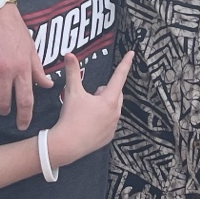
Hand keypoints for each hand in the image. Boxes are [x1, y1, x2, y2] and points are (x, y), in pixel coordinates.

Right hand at [0, 4, 53, 128]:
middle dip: (4, 110)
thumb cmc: (13, 28)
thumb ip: (37, 69)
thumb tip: (47, 85)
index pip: (25, 100)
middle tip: (4, 108)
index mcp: (22, 67)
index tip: (22, 125)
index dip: (24, 117)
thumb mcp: (30, 48)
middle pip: (3, 104)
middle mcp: (4, 70)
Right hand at [45, 51, 133, 167]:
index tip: (132, 53)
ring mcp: (113, 126)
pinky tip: (87, 124)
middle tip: (88, 96)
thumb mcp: (72, 92)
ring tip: (86, 112)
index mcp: (109, 100)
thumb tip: (69, 54)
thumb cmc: (71, 117)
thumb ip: (72, 71)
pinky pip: (108, 123)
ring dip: (102, 106)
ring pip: (112, 108)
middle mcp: (115, 113)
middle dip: (104, 91)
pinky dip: (101, 120)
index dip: (125, 63)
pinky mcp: (108, 137)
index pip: (119, 76)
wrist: (67, 144)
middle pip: (115, 93)